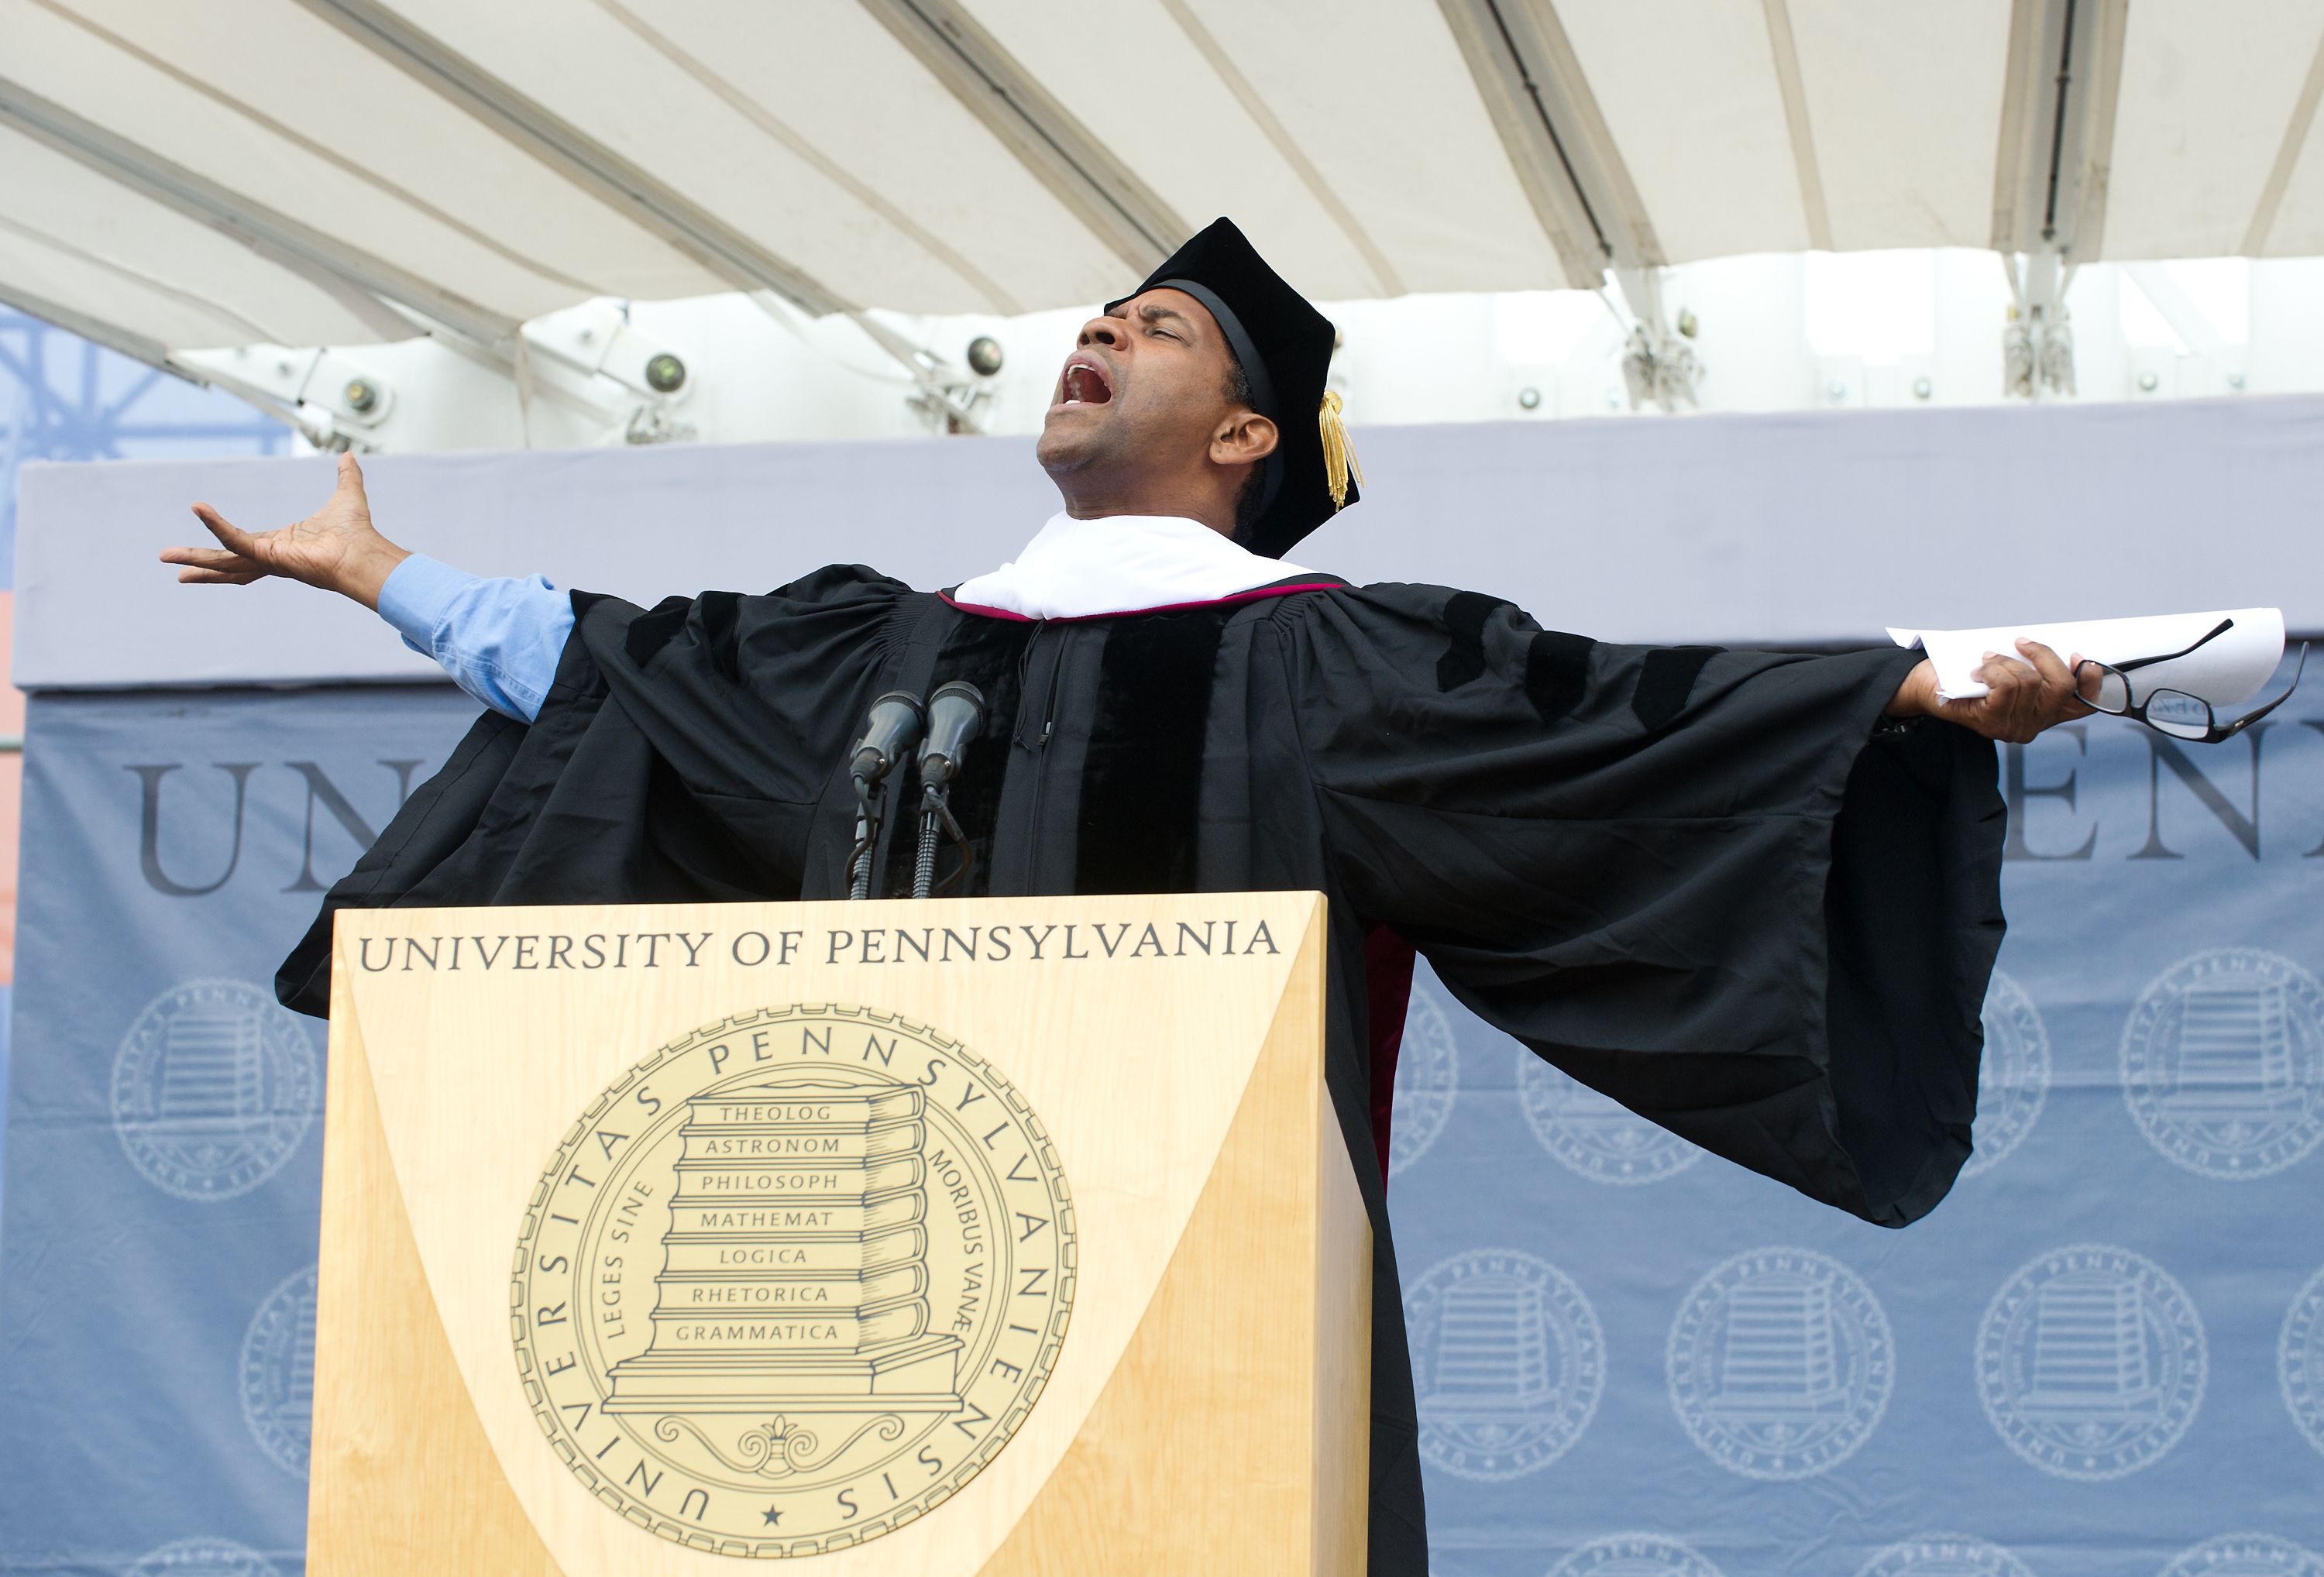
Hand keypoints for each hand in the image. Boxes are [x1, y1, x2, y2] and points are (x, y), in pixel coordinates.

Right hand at [161, 453, 408, 609]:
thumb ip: (346, 475)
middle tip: (167, 558)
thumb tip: (349, 455)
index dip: (223, 537)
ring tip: (165, 557)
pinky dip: (217, 525)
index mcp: (282, 545)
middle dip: (198, 561)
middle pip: (226, 560)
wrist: (364, 552)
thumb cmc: (358, 532)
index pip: (244, 544)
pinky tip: (199, 509)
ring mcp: (269, 559)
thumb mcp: (347, 495)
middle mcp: (272, 556)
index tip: (204, 535)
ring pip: (223, 559)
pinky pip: (236, 540)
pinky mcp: (269, 556)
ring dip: (195, 557)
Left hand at [1889, 639, 2095, 742]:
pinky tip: (1979, 672)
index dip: (2092, 679)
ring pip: (2031, 682)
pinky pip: (2007, 687)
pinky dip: (1994, 670)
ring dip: (2007, 661)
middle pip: (2062, 685)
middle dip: (2043, 654)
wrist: (1927, 689)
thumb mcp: (2012, 667)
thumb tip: (2052, 646)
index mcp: (2047, 713)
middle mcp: (2035, 725)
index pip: (2087, 704)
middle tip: (2019, 642)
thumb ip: (2035, 663)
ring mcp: (2014, 728)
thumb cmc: (1971, 675)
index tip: (2077, 655)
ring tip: (1987, 660)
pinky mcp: (1992, 724)